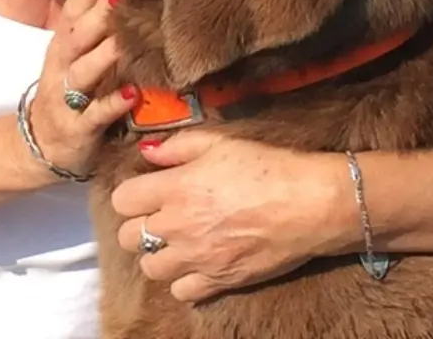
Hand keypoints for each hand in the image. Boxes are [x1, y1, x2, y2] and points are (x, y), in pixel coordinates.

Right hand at [25, 0, 133, 179]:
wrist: (39, 146)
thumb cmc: (66, 94)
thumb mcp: (71, 59)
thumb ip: (91, 30)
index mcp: (61, 50)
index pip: (69, 16)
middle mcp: (60, 70)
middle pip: (75, 39)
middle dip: (96, 17)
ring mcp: (66, 101)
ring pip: (82, 74)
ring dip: (102, 56)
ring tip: (123, 41)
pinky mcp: (77, 129)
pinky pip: (94, 116)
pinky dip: (112, 104)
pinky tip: (132, 94)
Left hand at [109, 132, 353, 301]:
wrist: (310, 204)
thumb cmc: (269, 167)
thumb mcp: (223, 142)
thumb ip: (179, 146)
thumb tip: (147, 153)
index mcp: (175, 188)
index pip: (121, 200)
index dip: (132, 194)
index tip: (148, 191)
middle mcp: (176, 226)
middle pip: (127, 237)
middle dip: (139, 225)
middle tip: (163, 216)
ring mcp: (195, 258)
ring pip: (149, 267)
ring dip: (159, 255)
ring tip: (179, 242)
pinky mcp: (216, 280)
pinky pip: (180, 291)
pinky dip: (184, 280)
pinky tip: (198, 263)